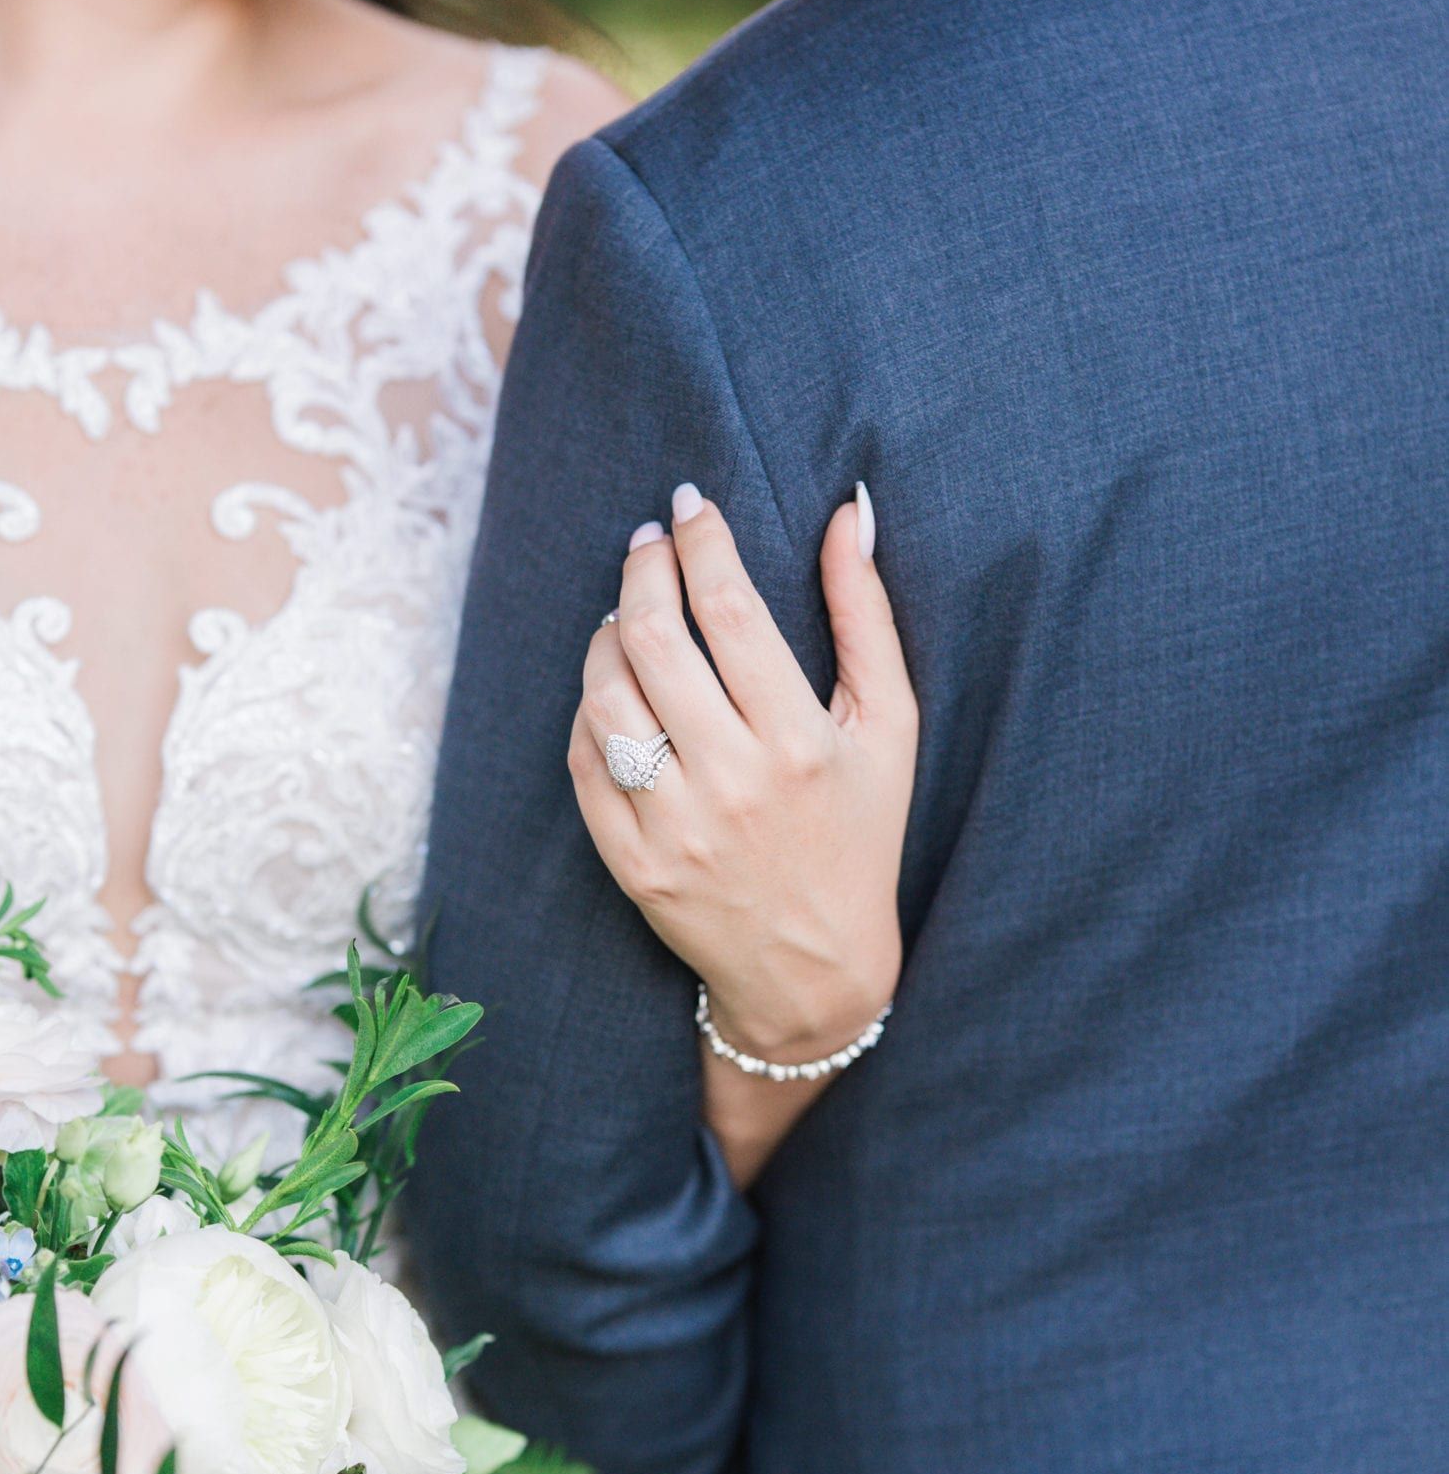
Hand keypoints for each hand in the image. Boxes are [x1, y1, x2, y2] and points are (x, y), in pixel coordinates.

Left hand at [570, 480, 917, 1068]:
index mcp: (799, 742)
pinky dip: (590, 709)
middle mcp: (732, 782)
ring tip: (627, 613)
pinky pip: (585, 760)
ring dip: (606, 634)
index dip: (701, 541)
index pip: (731, 610)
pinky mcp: (630, 862)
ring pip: (606, 696)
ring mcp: (673, 826)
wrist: (812, 969)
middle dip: (642, 569)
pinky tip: (614, 686)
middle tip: (647, 541)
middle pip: (655, 640)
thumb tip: (851, 512)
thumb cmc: (859, 833)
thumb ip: (867, 616)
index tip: (689, 504)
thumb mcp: (889, 728)